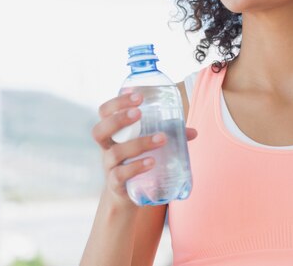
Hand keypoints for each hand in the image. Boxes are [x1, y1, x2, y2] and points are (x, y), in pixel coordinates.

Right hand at [91, 92, 197, 206]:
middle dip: (119, 119)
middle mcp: (107, 149)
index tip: (137, 96)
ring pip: (116, 152)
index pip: (104, 113)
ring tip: (161, 139)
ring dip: (139, 143)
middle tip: (139, 113)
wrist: (125, 196)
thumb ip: (168, 136)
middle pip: (99, 131)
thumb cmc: (136, 162)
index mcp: (113, 134)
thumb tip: (193, 132)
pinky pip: (120, 175)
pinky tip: (151, 162)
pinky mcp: (115, 184)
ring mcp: (109, 167)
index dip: (116, 103)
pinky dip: (136, 167)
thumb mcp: (148, 146)